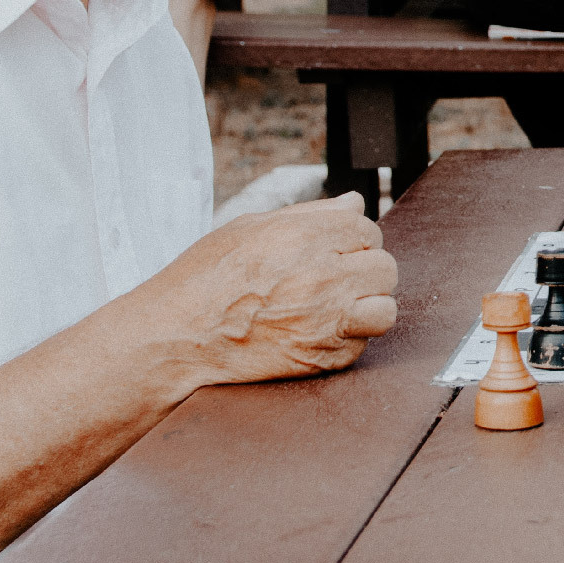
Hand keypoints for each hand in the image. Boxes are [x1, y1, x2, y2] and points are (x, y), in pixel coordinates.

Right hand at [132, 192, 398, 384]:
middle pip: (384, 267)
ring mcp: (327, 320)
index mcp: (306, 237)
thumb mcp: (250, 228)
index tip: (331, 250)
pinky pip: (363, 345)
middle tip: (334, 279)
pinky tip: (319, 332)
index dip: (350, 239)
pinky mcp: (323, 358)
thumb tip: (354, 204)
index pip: (366, 228)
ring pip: (386, 308)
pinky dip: (348, 339)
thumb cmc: (205, 279)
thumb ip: (310, 215)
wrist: (178, 338)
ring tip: (339, 307)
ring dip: (368, 306)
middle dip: (364, 270)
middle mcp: (323, 277)